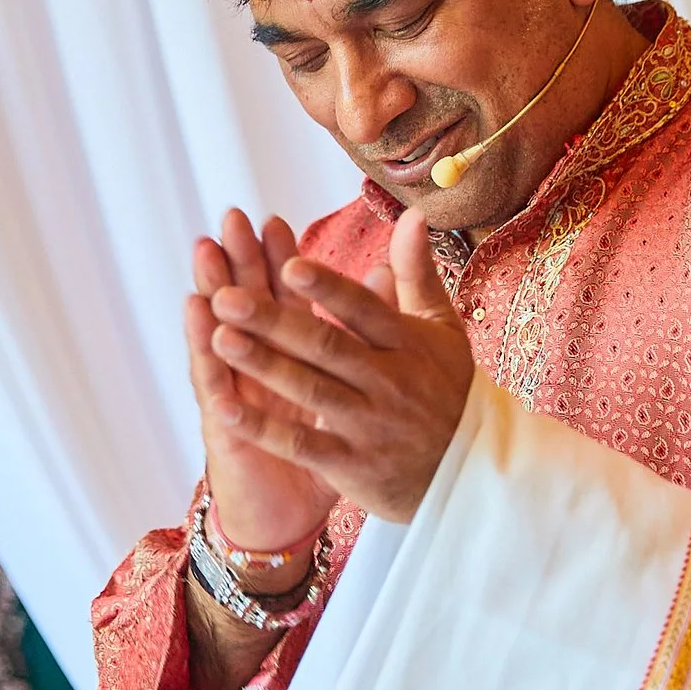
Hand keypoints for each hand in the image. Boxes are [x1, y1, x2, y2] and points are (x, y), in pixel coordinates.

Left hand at [204, 207, 475, 523]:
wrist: (472, 473)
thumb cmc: (447, 391)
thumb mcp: (442, 329)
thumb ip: (417, 273)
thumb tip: (412, 216)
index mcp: (407, 343)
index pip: (363, 309)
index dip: (327, 288)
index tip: (289, 264)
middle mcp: (388, 381)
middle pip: (326, 346)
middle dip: (274, 321)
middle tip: (226, 296)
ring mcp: (369, 425)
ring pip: (309, 390)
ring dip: (262, 365)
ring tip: (218, 337)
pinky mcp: (353, 466)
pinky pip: (302, 445)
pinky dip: (263, 429)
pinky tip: (224, 409)